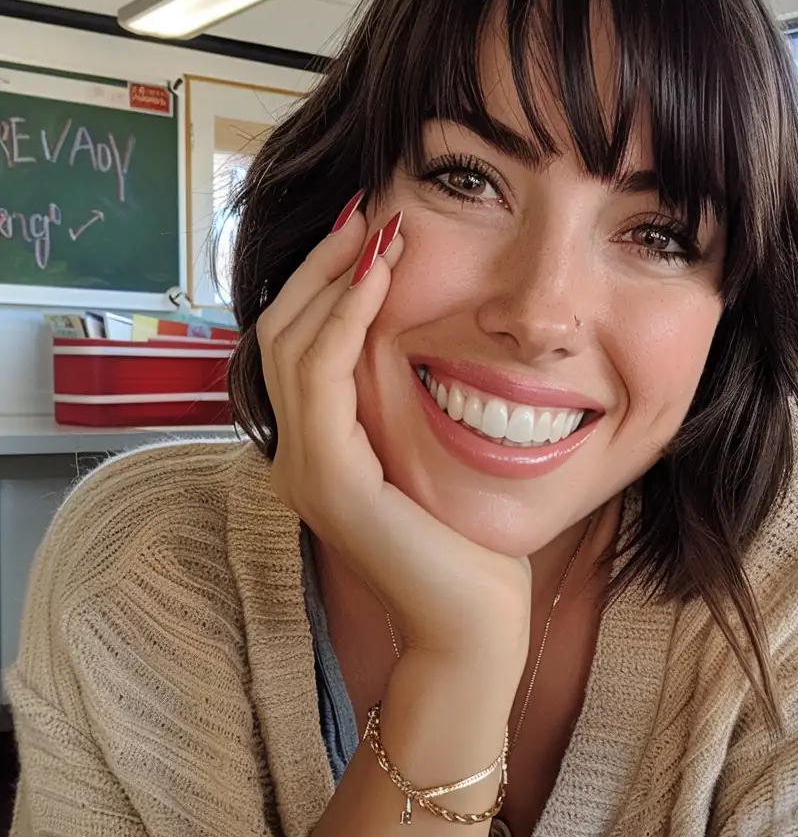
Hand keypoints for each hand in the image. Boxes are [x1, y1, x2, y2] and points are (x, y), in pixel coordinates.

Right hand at [255, 199, 530, 672]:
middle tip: (366, 207)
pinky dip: (344, 319)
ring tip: (374, 227)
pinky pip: (320, 376)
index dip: (329, 282)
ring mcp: (304, 469)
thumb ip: (419, 414)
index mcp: (321, 453)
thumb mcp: (443, 466)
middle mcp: (297, 458)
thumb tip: (439, 347)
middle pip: (281, 331)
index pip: (301, 345)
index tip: (372, 228)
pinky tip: (380, 278)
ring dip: (333, 277)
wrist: (477, 629)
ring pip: (290, 342)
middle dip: (324, 264)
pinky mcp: (328, 479)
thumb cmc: (477, 556)